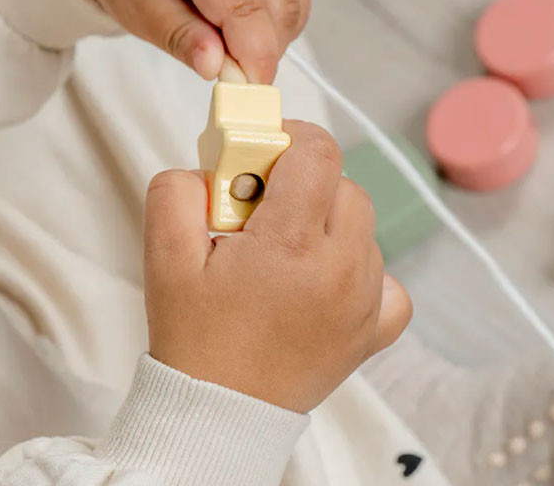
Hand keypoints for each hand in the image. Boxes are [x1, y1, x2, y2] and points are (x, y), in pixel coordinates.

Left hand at [69, 0, 309, 83]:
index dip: (253, 54)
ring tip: (227, 37)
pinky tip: (244, 21)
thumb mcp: (133, 7)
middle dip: (260, 51)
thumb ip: (177, 36)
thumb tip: (216, 66)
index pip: (242, 3)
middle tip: (225, 68)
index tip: (248, 89)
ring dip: (271, 39)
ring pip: (294, 7)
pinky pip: (297, 1)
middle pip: (278, 7)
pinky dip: (277, 25)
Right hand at [143, 120, 412, 412]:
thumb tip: (207, 166)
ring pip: (363, 226)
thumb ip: (177, 193)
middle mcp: (341, 268)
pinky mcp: (375, 329)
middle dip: (305, 183)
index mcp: (292, 244)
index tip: (265, 153)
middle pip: (344, 184)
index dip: (291, 137)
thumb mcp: (165, 259)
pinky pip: (388, 278)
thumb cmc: (195, 342)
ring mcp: (365, 300)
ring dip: (328, 222)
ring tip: (286, 252)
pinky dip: (361, 269)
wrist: (218, 415)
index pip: (319, 152)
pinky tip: (326, 280)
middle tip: (265, 210)